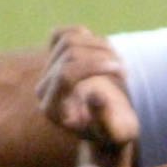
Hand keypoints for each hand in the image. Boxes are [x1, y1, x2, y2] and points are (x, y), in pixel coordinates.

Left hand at [38, 26, 137, 166]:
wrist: (108, 128)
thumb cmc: (114, 132)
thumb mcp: (115, 132)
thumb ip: (103, 117)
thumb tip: (95, 95)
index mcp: (52, 109)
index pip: (66, 74)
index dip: (94, 66)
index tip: (121, 68)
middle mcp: (43, 90)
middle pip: (69, 53)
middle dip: (101, 56)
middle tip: (123, 70)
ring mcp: (47, 73)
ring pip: (69, 39)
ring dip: (99, 45)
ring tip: (117, 62)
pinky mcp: (53, 61)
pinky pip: (60, 34)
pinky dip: (84, 35)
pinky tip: (102, 49)